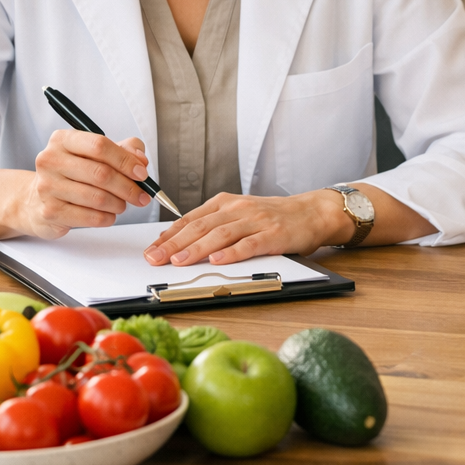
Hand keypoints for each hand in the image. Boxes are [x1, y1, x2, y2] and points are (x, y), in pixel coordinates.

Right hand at [4, 130, 154, 238]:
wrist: (35, 202)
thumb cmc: (71, 175)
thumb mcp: (95, 154)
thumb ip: (123, 150)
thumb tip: (140, 160)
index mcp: (63, 140)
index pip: (100, 145)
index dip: (126, 160)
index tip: (142, 173)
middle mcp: (50, 160)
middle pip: (101, 173)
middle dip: (128, 187)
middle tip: (142, 195)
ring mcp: (47, 187)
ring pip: (98, 197)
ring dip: (119, 204)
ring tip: (122, 204)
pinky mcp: (50, 212)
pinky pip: (90, 217)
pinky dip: (107, 218)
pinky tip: (109, 215)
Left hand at [143, 190, 348, 265]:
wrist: (312, 212)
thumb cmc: (274, 217)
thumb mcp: (241, 214)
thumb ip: (216, 224)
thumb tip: (182, 242)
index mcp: (226, 203)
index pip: (191, 219)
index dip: (169, 234)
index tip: (152, 248)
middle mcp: (238, 209)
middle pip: (200, 226)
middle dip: (174, 244)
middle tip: (154, 258)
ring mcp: (255, 221)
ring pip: (220, 235)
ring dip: (196, 248)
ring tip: (177, 261)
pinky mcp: (273, 234)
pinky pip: (249, 244)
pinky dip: (231, 252)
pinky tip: (217, 260)